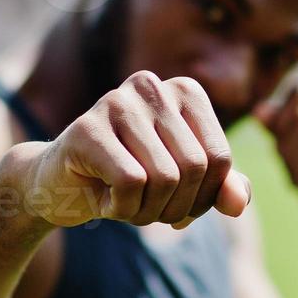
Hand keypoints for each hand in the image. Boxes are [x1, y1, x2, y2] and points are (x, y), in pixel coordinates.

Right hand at [24, 71, 252, 228]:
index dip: (205, 198)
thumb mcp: (182, 185)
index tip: (179, 206)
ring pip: (164, 178)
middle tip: (149, 211)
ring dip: (147, 211)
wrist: (58, 187)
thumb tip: (239, 202)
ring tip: (125, 205)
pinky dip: (122, 209)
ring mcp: (116, 102)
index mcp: (185, 91)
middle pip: (194, 168)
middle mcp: (152, 86)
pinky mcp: (86, 129)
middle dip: (176, 207)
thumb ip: (218, 188)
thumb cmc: (125, 181)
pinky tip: (104, 202)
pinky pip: (130, 183)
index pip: (220, 158)